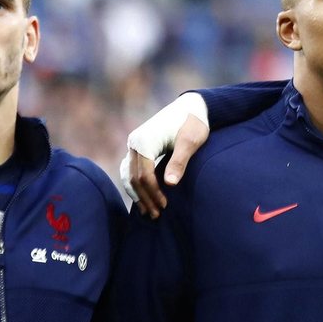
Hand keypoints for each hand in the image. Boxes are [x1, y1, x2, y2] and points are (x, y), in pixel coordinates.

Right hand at [121, 93, 209, 217]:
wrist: (191, 107)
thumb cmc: (193, 124)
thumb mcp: (190, 142)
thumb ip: (179, 162)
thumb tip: (169, 184)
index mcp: (144, 141)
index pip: (145, 174)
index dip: (154, 192)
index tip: (164, 206)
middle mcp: (134, 142)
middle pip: (134, 177)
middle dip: (145, 197)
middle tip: (156, 215)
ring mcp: (134, 144)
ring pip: (129, 175)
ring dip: (137, 194)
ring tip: (148, 211)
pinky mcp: (138, 147)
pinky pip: (131, 170)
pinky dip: (135, 185)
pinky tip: (143, 197)